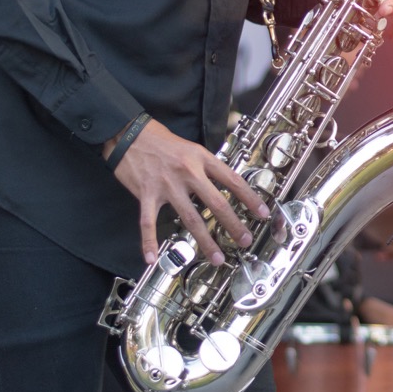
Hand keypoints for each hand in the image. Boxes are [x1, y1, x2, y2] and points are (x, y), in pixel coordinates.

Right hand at [104, 118, 269, 265]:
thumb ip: (208, 167)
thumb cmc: (161, 141)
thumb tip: (228, 185)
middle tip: (245, 240)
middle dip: (233, 225)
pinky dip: (148, 242)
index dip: (251, 198)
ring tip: (216, 257)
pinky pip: (148, 223)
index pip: (233, 180)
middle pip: (216, 203)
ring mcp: (167, 185)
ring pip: (190, 218)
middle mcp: (187, 172)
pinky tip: (152, 258)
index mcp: (201, 159)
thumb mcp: (192, 148)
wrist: (129, 134)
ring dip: (205, 241)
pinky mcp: (146, 195)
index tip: (263, 213)